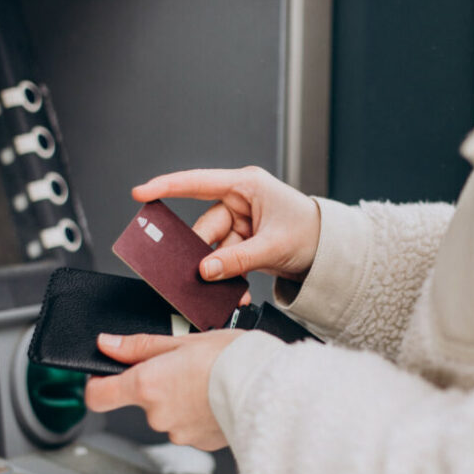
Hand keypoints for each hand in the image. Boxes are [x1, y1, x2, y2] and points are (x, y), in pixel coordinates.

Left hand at [83, 330, 245, 449]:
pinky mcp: (200, 443)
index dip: (98, 384)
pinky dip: (199, 413)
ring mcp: (178, 433)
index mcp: (147, 385)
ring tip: (209, 381)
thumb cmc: (233, 358)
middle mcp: (157, 414)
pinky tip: (218, 397)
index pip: (98, 396)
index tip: (107, 374)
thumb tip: (108, 345)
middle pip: (141, 400)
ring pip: (168, 413)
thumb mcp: (184, 340)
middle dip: (158, 384)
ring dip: (181, 399)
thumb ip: (140, 346)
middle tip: (186, 365)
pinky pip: (190, 425)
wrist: (271, 386)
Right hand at [133, 166, 320, 282]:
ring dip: (220, 272)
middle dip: (202, 254)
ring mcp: (241, 222)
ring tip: (229, 289)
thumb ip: (236, 259)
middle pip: (204, 228)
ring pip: (214, 249)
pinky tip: (239, 291)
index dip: (167, 186)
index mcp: (247, 187)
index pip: (198, 183)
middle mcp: (240, 201)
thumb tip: (205, 270)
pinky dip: (230, 276)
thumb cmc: (311, 233)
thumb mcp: (273, 246)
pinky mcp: (244, 241)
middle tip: (197, 275)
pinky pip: (226, 259)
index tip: (141, 193)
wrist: (332, 251)